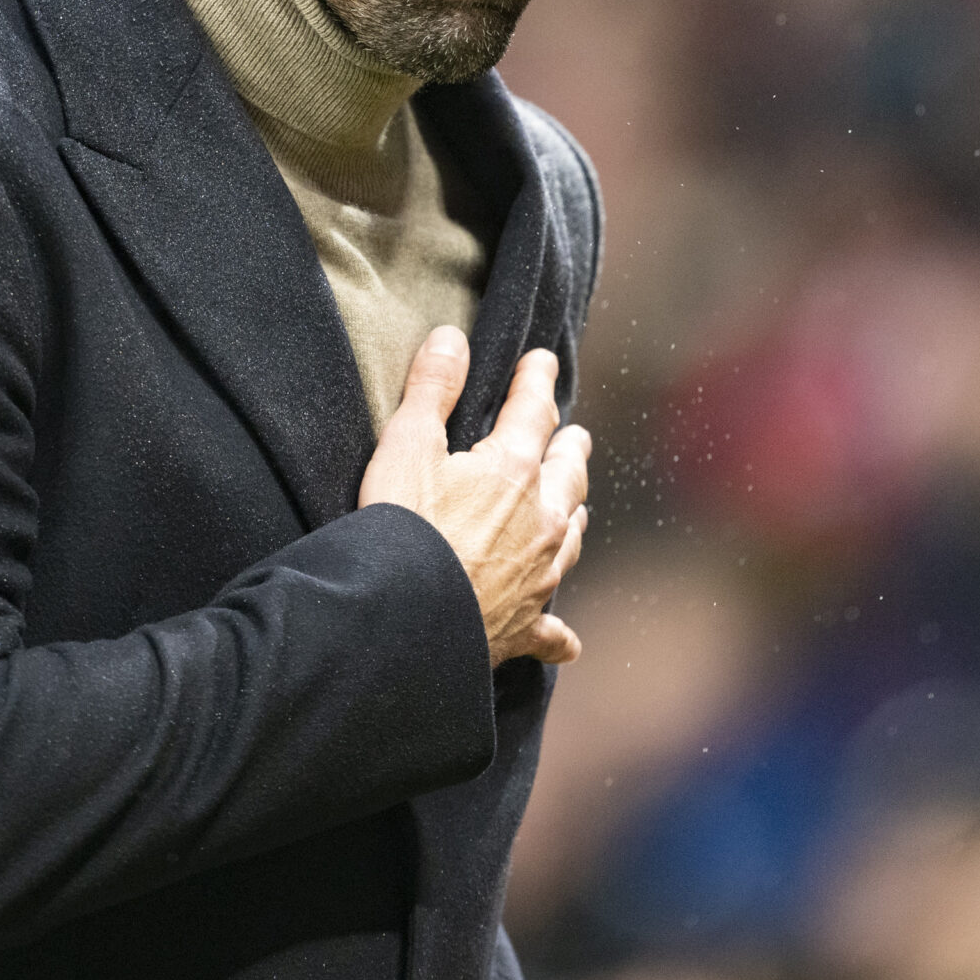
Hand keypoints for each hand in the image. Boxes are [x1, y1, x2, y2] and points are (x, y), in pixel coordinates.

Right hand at [357, 326, 591, 667]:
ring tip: (577, 509)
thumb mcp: (407, 443)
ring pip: (570, 540)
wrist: (404, 616)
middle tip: (577, 437)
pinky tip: (568, 641)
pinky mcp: (524, 626)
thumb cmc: (402, 527)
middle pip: (568, 475)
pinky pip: (552, 631)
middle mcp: (541, 519)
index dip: (536, 381)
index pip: (533, 411)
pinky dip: (559, 633)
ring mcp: (539, 576)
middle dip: (571, 450)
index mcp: (513, 469)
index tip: (543, 361)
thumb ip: (432, 387)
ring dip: (574, 518)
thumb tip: (451, 338)